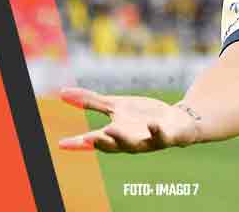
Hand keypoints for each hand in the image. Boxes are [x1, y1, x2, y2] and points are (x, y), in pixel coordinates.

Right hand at [57, 87, 200, 152]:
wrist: (177, 120)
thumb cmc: (143, 115)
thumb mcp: (116, 106)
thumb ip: (91, 101)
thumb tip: (62, 92)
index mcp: (116, 136)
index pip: (94, 141)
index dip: (78, 144)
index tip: (61, 144)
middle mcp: (130, 142)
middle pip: (113, 147)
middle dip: (101, 143)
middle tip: (87, 138)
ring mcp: (148, 141)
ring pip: (134, 145)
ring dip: (122, 139)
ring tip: (110, 129)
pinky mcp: (167, 137)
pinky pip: (162, 137)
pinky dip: (156, 131)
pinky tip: (152, 124)